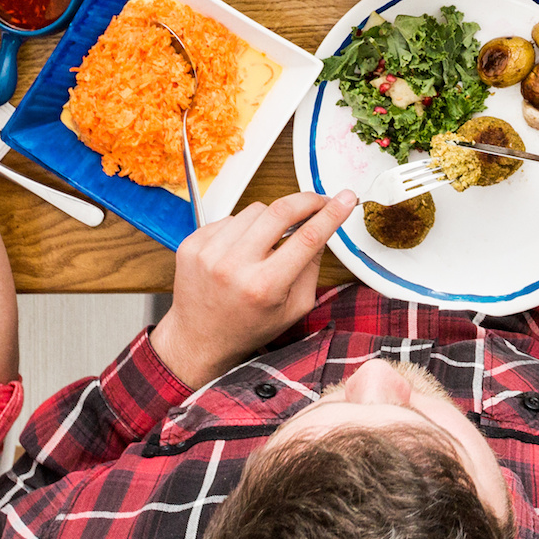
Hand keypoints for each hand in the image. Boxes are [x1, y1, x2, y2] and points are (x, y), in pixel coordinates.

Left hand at [154, 190, 357, 387]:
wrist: (199, 339)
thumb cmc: (249, 327)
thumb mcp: (294, 307)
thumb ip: (311, 267)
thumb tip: (323, 228)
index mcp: (264, 287)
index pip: (307, 238)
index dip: (332, 214)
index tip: (346, 199)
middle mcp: (233, 266)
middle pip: (280, 211)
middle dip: (306, 200)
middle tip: (318, 202)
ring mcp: (209, 252)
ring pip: (255, 210)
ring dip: (271, 218)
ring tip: (268, 241)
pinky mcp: (193, 243)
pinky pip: (230, 217)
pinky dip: (243, 227)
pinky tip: (242, 248)